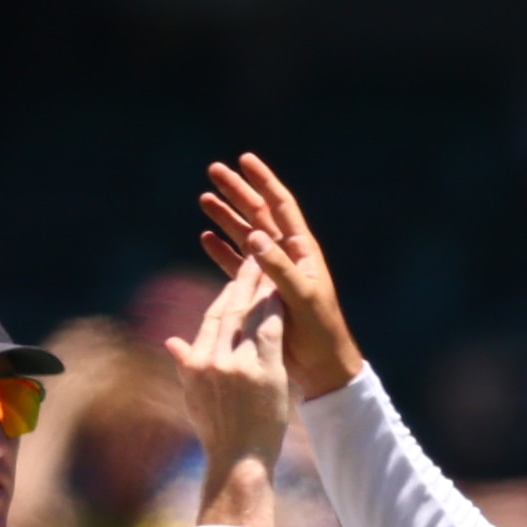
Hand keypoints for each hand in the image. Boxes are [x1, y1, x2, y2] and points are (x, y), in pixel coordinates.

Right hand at [163, 267, 289, 525]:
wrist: (238, 460)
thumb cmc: (220, 434)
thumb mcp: (194, 397)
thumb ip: (185, 366)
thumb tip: (171, 342)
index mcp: (195, 362)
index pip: (210, 319)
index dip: (224, 296)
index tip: (234, 281)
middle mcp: (211, 358)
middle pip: (228, 309)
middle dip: (241, 282)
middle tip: (252, 258)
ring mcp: (235, 363)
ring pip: (249, 315)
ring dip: (260, 288)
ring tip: (270, 267)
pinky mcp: (261, 370)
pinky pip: (270, 330)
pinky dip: (275, 309)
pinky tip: (282, 293)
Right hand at [199, 153, 364, 401]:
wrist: (322, 367)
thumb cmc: (320, 331)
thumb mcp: (302, 296)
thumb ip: (279, 267)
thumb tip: (255, 235)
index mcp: (303, 252)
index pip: (281, 207)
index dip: (264, 182)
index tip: (245, 159)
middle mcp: (288, 257)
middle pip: (258, 215)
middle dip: (237, 192)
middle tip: (213, 170)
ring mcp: (273, 273)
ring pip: (244, 237)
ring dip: (225, 218)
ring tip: (204, 198)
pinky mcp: (261, 293)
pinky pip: (237, 266)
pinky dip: (222, 252)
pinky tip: (205, 238)